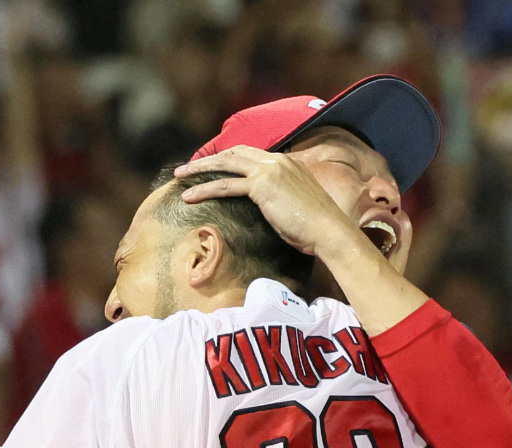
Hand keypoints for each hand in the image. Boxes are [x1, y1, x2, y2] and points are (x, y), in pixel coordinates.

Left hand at [175, 146, 359, 258]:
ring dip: (200, 170)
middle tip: (189, 168)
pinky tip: (189, 197)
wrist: (330, 230)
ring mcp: (269, 171)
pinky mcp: (261, 187)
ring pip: (226, 164)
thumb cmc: (318, 227)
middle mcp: (277, 161)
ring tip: (180, 177)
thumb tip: (272, 209)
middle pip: (235, 153)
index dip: (230, 159)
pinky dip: (205, 189)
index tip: (214, 167)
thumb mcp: (299, 206)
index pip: (252, 155)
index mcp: (288, 163)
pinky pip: (226, 185)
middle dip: (210, 159)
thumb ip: (282, 199)